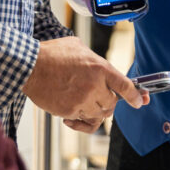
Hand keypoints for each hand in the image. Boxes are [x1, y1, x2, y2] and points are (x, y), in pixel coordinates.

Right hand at [22, 36, 148, 128]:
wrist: (29, 66)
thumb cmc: (52, 54)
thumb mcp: (79, 47)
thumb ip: (94, 61)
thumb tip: (102, 69)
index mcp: (99, 68)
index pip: (125, 86)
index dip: (135, 95)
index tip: (140, 101)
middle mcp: (94, 86)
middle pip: (112, 105)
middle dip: (109, 103)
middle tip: (100, 98)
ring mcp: (82, 100)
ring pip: (98, 115)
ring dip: (94, 111)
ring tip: (84, 103)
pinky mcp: (69, 111)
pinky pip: (82, 122)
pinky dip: (79, 121)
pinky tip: (72, 117)